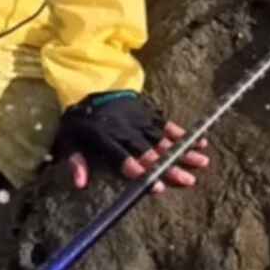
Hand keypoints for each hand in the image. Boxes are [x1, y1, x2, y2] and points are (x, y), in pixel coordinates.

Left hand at [54, 91, 210, 194]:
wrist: (89, 84)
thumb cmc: (80, 120)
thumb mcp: (67, 139)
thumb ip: (75, 161)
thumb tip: (79, 185)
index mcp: (104, 137)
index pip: (122, 157)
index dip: (138, 170)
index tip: (155, 185)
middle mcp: (125, 129)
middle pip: (148, 151)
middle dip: (168, 166)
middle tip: (188, 180)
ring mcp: (139, 120)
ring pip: (162, 139)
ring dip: (182, 151)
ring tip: (202, 161)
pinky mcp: (147, 112)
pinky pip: (166, 123)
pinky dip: (182, 132)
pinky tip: (199, 140)